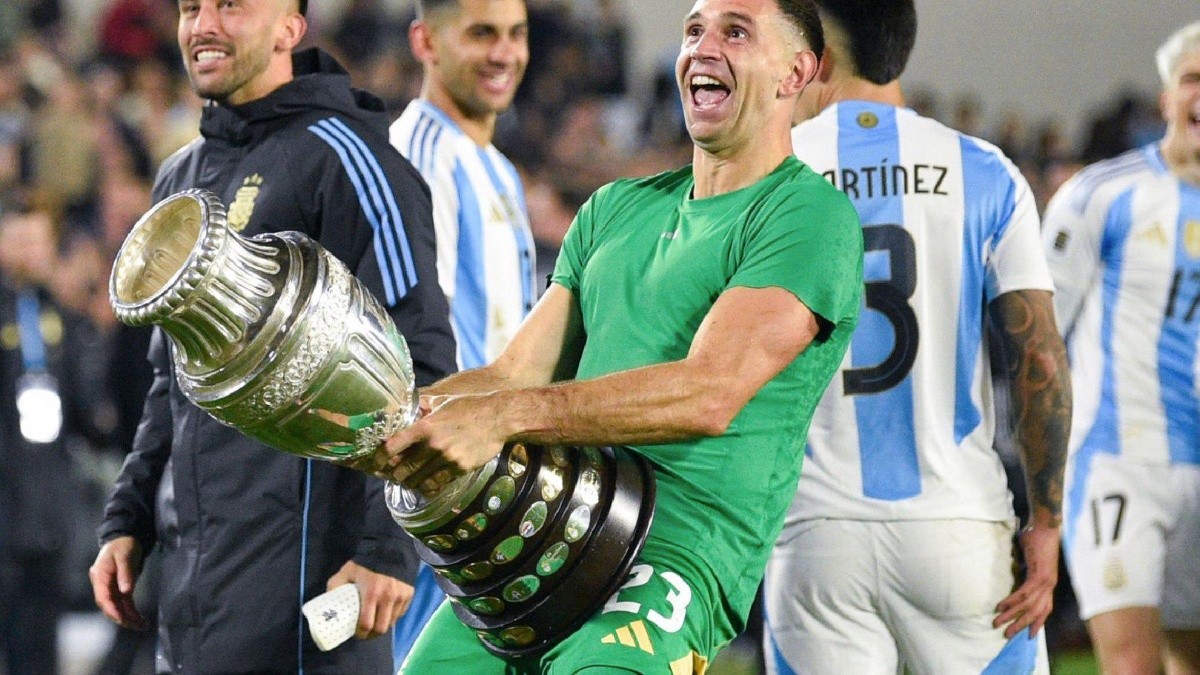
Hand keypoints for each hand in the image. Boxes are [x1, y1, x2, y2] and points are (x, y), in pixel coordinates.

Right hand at [89, 536, 148, 630]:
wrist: (125, 536)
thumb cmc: (124, 544)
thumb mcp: (125, 556)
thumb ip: (125, 573)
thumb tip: (126, 591)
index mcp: (100, 576)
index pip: (103, 597)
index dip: (112, 610)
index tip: (123, 619)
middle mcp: (103, 584)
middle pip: (110, 605)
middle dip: (122, 618)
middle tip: (137, 626)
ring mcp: (110, 587)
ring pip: (117, 606)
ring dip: (128, 617)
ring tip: (142, 626)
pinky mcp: (119, 588)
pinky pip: (124, 603)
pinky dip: (131, 611)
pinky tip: (140, 619)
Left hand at [326, 561, 412, 639]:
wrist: (389, 548)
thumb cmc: (365, 562)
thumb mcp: (346, 571)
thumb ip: (335, 586)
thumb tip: (328, 603)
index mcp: (371, 593)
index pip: (367, 624)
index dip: (361, 633)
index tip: (356, 634)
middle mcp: (388, 597)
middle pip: (382, 628)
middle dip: (372, 634)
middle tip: (366, 632)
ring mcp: (401, 597)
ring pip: (392, 622)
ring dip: (383, 625)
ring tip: (375, 623)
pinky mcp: (409, 594)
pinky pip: (401, 613)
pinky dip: (392, 616)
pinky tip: (385, 613)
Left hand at [380, 393, 506, 481]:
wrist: (499, 417)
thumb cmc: (470, 406)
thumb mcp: (443, 401)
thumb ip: (423, 406)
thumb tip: (408, 406)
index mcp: (425, 426)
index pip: (393, 446)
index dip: (380, 458)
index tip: (377, 463)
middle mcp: (433, 444)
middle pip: (404, 468)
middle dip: (396, 475)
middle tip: (394, 476)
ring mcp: (447, 458)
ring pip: (421, 479)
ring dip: (412, 483)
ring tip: (409, 483)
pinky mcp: (460, 468)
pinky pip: (439, 483)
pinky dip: (430, 487)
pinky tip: (427, 488)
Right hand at [994, 523, 1060, 637]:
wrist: (1046, 526)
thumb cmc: (1038, 537)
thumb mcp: (1031, 557)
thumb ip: (1025, 567)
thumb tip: (1014, 566)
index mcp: (1049, 583)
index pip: (1045, 609)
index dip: (1038, 622)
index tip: (1029, 635)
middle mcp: (1049, 585)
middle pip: (1036, 612)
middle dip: (1021, 625)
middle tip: (1007, 635)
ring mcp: (1046, 581)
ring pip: (1029, 606)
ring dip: (1012, 616)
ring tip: (998, 623)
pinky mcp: (1039, 575)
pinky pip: (1023, 593)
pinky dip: (1012, 601)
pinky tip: (1001, 606)